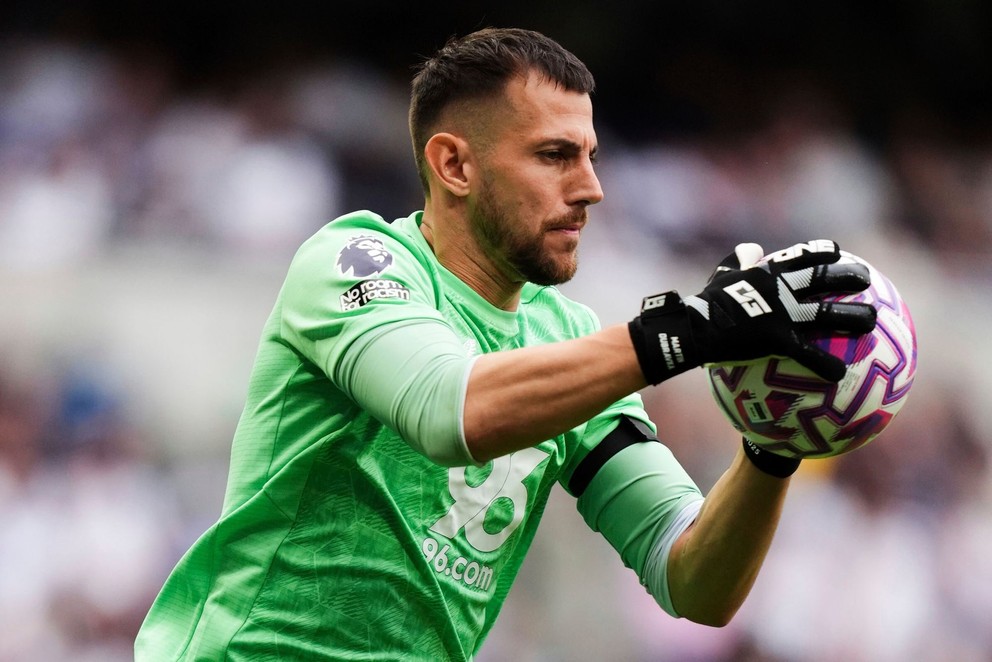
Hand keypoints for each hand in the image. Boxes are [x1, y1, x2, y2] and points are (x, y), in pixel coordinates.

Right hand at [629, 239, 876, 384]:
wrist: (692, 327)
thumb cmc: (704, 304)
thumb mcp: (721, 275)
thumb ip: (738, 260)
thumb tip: (751, 249)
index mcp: (768, 272)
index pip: (802, 255)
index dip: (822, 252)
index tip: (839, 252)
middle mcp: (781, 288)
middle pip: (823, 278)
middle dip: (849, 277)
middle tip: (867, 280)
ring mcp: (781, 313)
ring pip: (826, 313)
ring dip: (852, 317)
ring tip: (872, 322)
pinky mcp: (776, 338)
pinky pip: (807, 353)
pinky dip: (825, 364)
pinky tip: (840, 374)